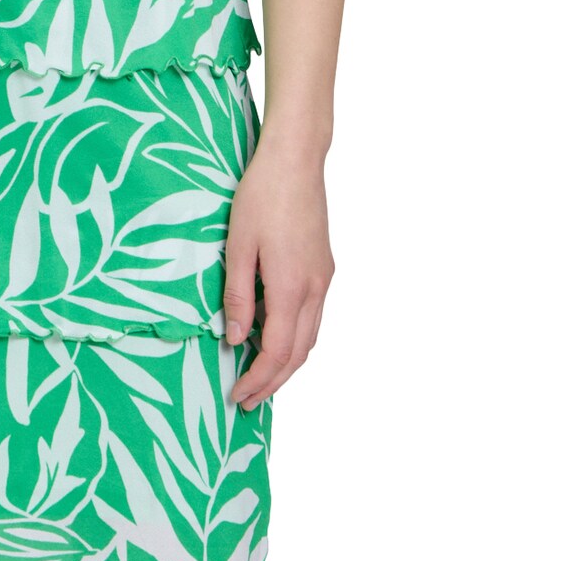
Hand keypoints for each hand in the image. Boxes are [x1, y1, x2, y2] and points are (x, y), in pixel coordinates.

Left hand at [223, 138, 333, 408]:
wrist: (296, 159)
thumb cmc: (261, 196)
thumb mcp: (238, 245)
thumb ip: (239, 295)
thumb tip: (236, 340)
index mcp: (291, 286)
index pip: (277, 352)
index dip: (257, 380)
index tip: (236, 396)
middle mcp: (315, 289)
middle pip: (299, 354)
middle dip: (273, 382)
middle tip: (247, 401)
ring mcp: (324, 278)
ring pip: (311, 337)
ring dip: (287, 363)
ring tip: (260, 377)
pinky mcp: (324, 266)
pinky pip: (313, 316)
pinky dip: (296, 338)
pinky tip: (276, 336)